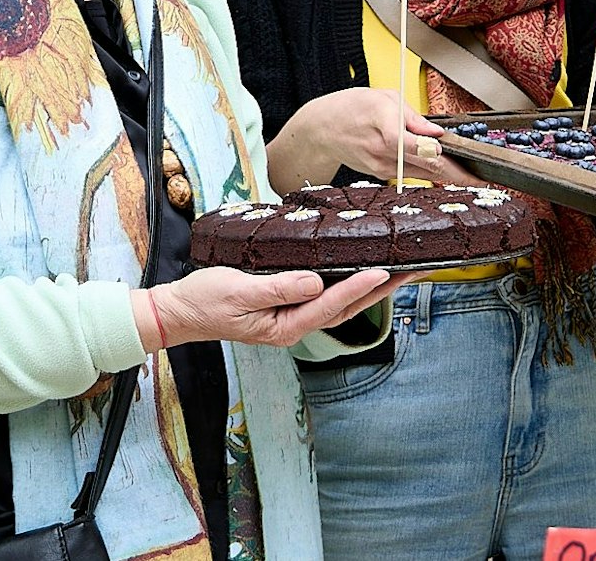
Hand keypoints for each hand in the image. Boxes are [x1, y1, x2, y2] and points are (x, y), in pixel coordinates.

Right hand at [143, 266, 413, 348]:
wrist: (180, 312)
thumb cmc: (205, 300)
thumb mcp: (239, 290)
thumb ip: (278, 288)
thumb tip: (315, 282)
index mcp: (285, 326)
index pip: (331, 304)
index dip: (359, 287)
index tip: (385, 271)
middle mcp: (295, 325)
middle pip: (347, 307)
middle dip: (383, 289)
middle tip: (415, 270)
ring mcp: (292, 317)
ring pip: (341, 302)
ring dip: (373, 286)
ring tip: (402, 268)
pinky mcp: (287, 306)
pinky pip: (326, 295)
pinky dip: (349, 283)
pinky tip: (361, 270)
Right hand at [280, 87, 485, 186]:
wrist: (320, 130)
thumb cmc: (352, 107)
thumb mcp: (384, 98)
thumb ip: (414, 117)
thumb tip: (437, 134)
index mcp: (386, 130)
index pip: (418, 148)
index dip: (442, 158)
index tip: (466, 164)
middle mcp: (385, 155)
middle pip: (427, 168)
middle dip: (457, 175)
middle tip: (482, 179)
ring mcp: (383, 169)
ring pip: (422, 174)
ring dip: (447, 176)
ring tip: (472, 175)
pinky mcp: (381, 174)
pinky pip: (411, 173)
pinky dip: (429, 171)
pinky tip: (446, 170)